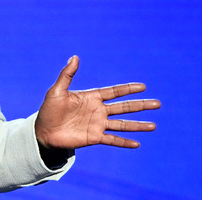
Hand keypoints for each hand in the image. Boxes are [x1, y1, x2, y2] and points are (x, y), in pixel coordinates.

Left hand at [35, 56, 159, 149]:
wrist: (43, 131)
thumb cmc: (49, 109)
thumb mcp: (57, 90)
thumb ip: (67, 75)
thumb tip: (75, 57)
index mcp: (91, 97)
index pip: (114, 92)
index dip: (128, 89)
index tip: (143, 86)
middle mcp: (98, 110)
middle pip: (123, 107)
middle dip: (140, 105)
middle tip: (158, 103)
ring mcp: (98, 125)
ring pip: (122, 124)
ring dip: (138, 125)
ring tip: (154, 126)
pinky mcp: (94, 138)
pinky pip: (112, 140)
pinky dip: (124, 142)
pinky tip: (137, 144)